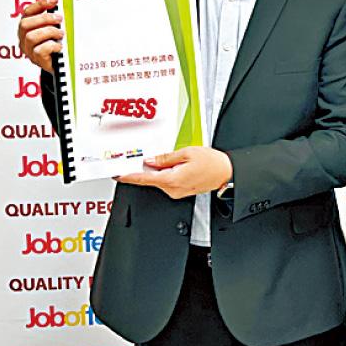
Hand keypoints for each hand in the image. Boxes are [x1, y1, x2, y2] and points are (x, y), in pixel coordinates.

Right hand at [16, 0, 63, 72]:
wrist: (62, 65)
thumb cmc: (57, 45)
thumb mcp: (55, 29)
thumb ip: (55, 20)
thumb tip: (62, 8)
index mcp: (28, 28)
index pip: (28, 12)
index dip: (40, 4)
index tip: (54, 0)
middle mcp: (25, 38)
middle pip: (25, 24)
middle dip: (44, 18)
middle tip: (59, 18)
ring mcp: (29, 50)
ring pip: (31, 37)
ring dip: (48, 32)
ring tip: (60, 34)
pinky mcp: (37, 60)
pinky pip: (40, 50)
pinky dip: (52, 46)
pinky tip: (59, 46)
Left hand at [115, 147, 232, 199]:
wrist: (227, 173)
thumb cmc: (212, 163)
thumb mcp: (187, 153)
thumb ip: (166, 157)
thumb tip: (151, 160)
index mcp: (172, 180)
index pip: (144, 179)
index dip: (129, 176)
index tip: (118, 174)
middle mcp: (173, 189)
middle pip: (151, 178)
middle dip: (147, 167)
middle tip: (147, 156)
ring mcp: (177, 192)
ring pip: (160, 179)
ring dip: (160, 169)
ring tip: (174, 158)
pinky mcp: (181, 191)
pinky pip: (168, 181)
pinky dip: (167, 173)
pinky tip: (176, 164)